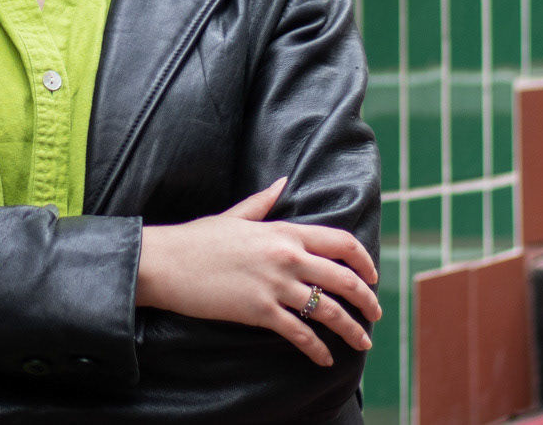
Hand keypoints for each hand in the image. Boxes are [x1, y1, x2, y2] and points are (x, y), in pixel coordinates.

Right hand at [135, 177, 380, 366]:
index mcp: (284, 231)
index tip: (373, 275)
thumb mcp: (235, 215)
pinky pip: (299, 334)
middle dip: (367, 299)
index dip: (364, 260)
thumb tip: (283, 182)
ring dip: (351, 329)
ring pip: (328, 310)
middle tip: (376, 314)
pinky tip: (326, 359)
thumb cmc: (198, 238)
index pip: (340, 242)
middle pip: (343, 278)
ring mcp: (274, 284)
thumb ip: (264, 202)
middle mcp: (287, 256)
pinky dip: (317, 349)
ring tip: (363, 342)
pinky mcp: (259, 311)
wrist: (166, 262)